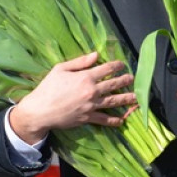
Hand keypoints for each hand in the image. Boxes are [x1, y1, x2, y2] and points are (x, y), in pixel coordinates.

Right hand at [9, 52, 136, 143]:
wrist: (40, 110)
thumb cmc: (48, 87)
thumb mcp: (60, 69)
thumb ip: (80, 62)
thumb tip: (96, 55)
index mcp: (85, 77)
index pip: (106, 69)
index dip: (116, 65)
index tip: (122, 64)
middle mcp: (91, 91)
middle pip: (113, 85)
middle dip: (125, 81)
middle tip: (133, 79)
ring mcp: (91, 105)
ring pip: (113, 102)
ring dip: (126, 99)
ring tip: (136, 98)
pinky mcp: (87, 118)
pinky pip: (104, 119)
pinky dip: (114, 120)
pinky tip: (122, 120)